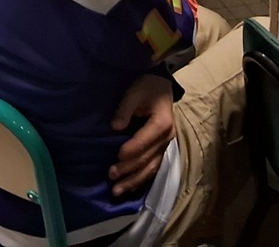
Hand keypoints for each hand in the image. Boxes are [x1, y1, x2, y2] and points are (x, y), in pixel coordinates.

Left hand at [108, 74, 175, 197]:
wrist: (161, 87)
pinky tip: (129, 188)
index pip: (146, 140)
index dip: (132, 149)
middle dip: (129, 169)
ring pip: (151, 168)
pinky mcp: (161, 150)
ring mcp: (166, 146)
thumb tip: (115, 127)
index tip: (117, 155)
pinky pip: (153, 168)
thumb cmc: (147, 87)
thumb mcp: (135, 92)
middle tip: (111, 175)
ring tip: (118, 191)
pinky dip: (141, 179)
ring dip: (134, 180)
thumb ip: (125, 108)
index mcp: (162, 123)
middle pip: (148, 158)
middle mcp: (167, 138)